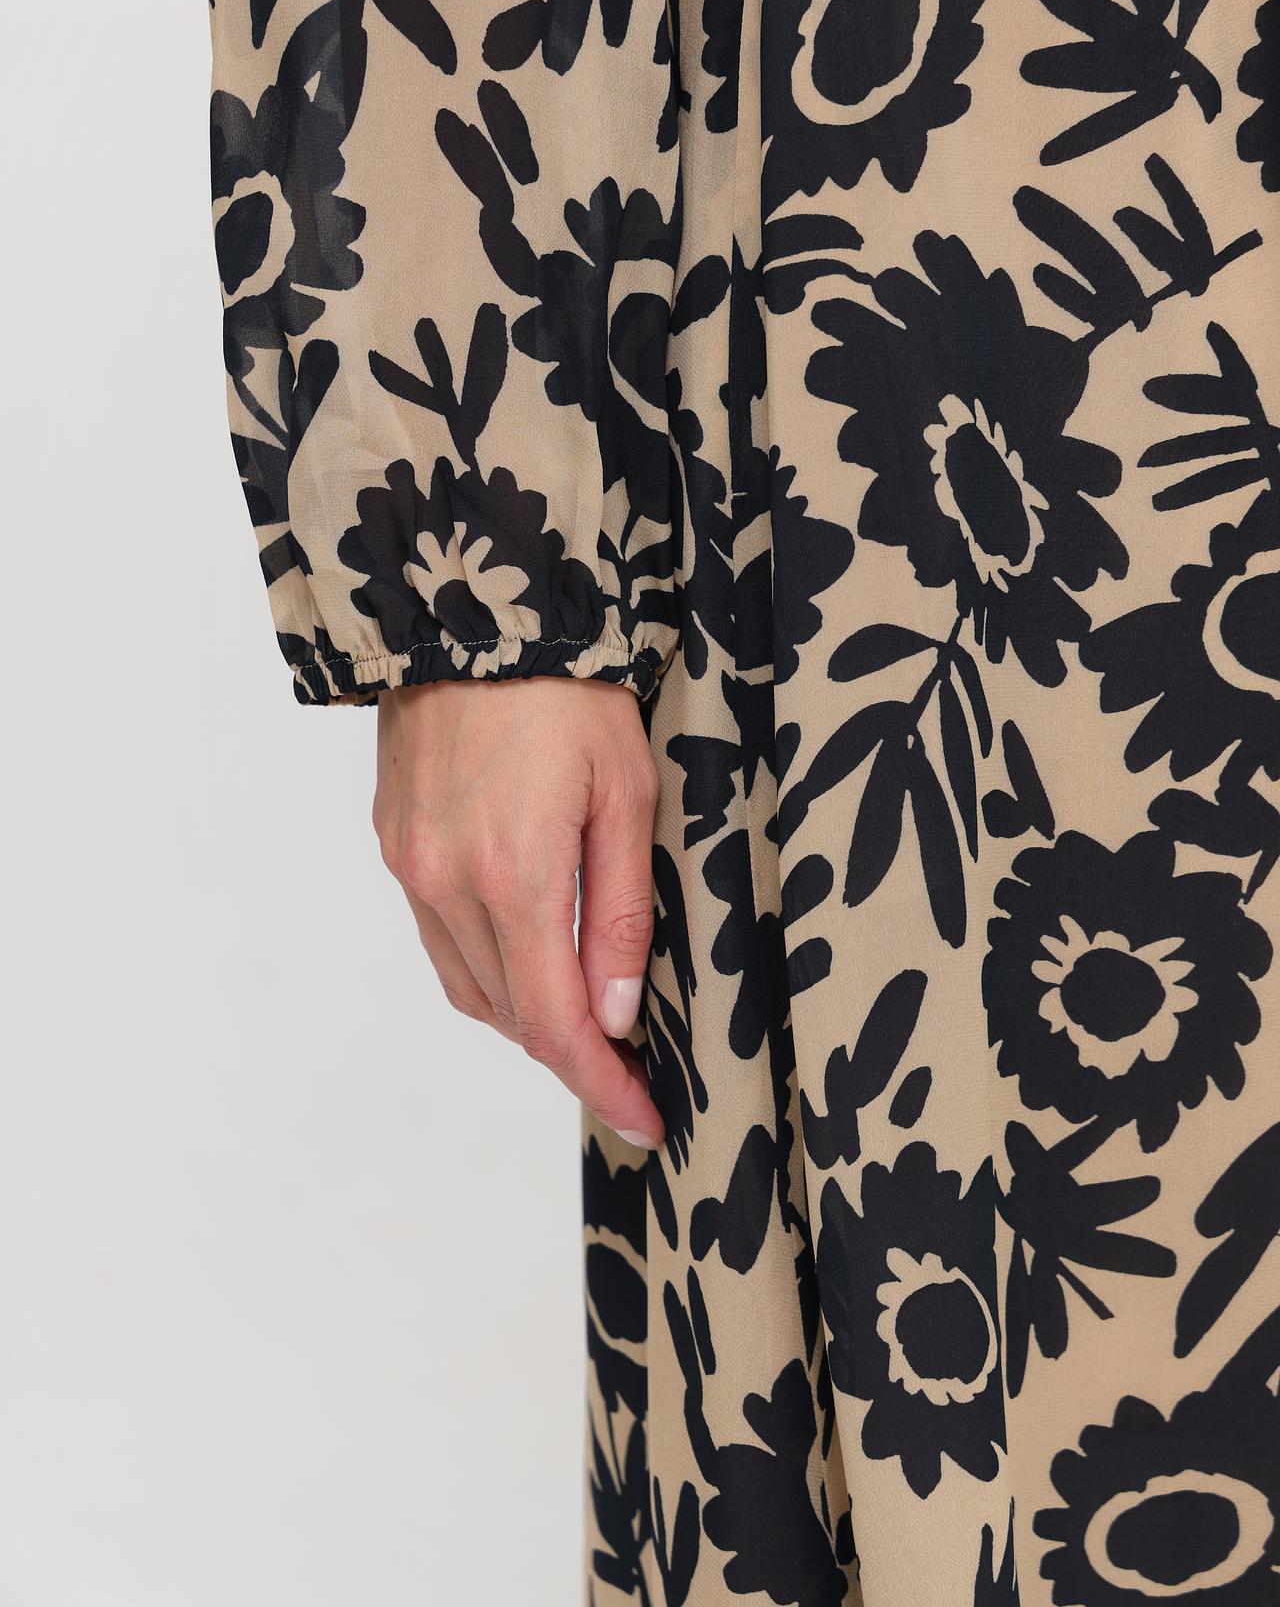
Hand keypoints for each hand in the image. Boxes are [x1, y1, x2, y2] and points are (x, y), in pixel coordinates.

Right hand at [373, 678, 664, 1148]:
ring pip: (471, 987)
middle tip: (634, 1073)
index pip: (558, 1025)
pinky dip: (489, 970)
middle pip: (513, 1016)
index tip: (647, 1120)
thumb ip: (623, 914)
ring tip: (587, 1022)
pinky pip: (440, 941)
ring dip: (528, 1018)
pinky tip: (530, 960)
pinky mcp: (395, 844)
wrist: (473, 606)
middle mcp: (448, 884)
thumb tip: (614, 1014)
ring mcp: (412, 866)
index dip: (604, 1086)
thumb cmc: (570, 692)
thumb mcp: (627, 795)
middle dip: (576, 1056)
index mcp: (516, 876)